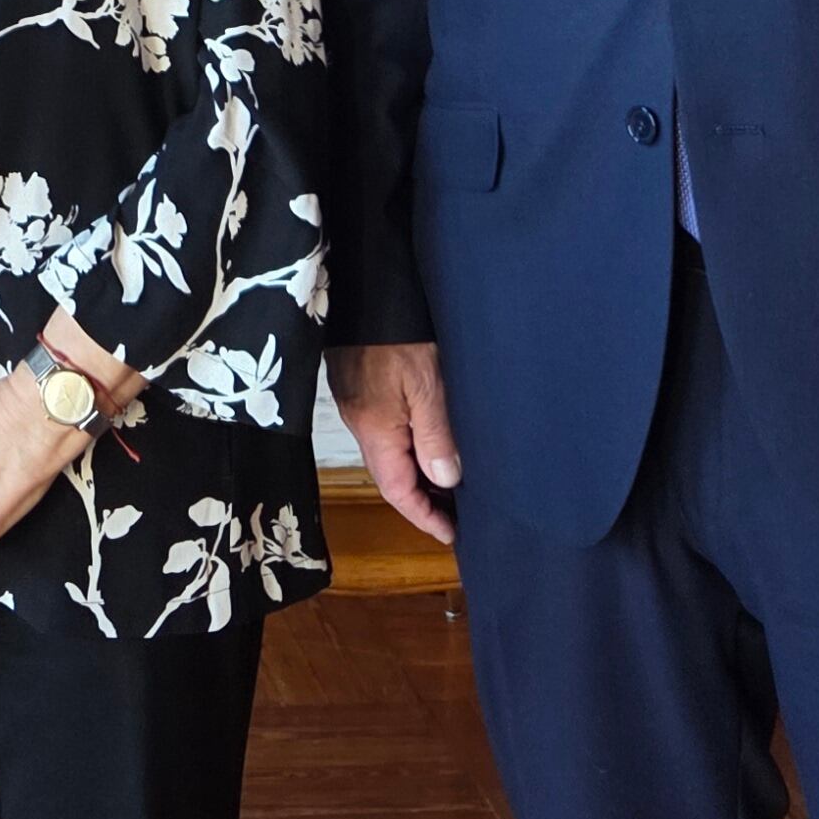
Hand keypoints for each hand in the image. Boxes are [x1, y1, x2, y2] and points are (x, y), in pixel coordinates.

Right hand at [331, 341, 461, 544]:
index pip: (398, 490)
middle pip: (391, 476)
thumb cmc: (398, 332)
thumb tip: (446, 481)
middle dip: (423, 501)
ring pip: (390, 455)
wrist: (365, 284)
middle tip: (460, 513)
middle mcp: (362, 423)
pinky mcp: (360, 386)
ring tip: (453, 483)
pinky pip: (388, 433)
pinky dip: (411, 449)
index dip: (425, 516)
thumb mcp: (427, 384)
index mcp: (376, 429)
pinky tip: (432, 444)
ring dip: (419, 474)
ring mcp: (358, 404)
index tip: (452, 534)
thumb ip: (436, 435)